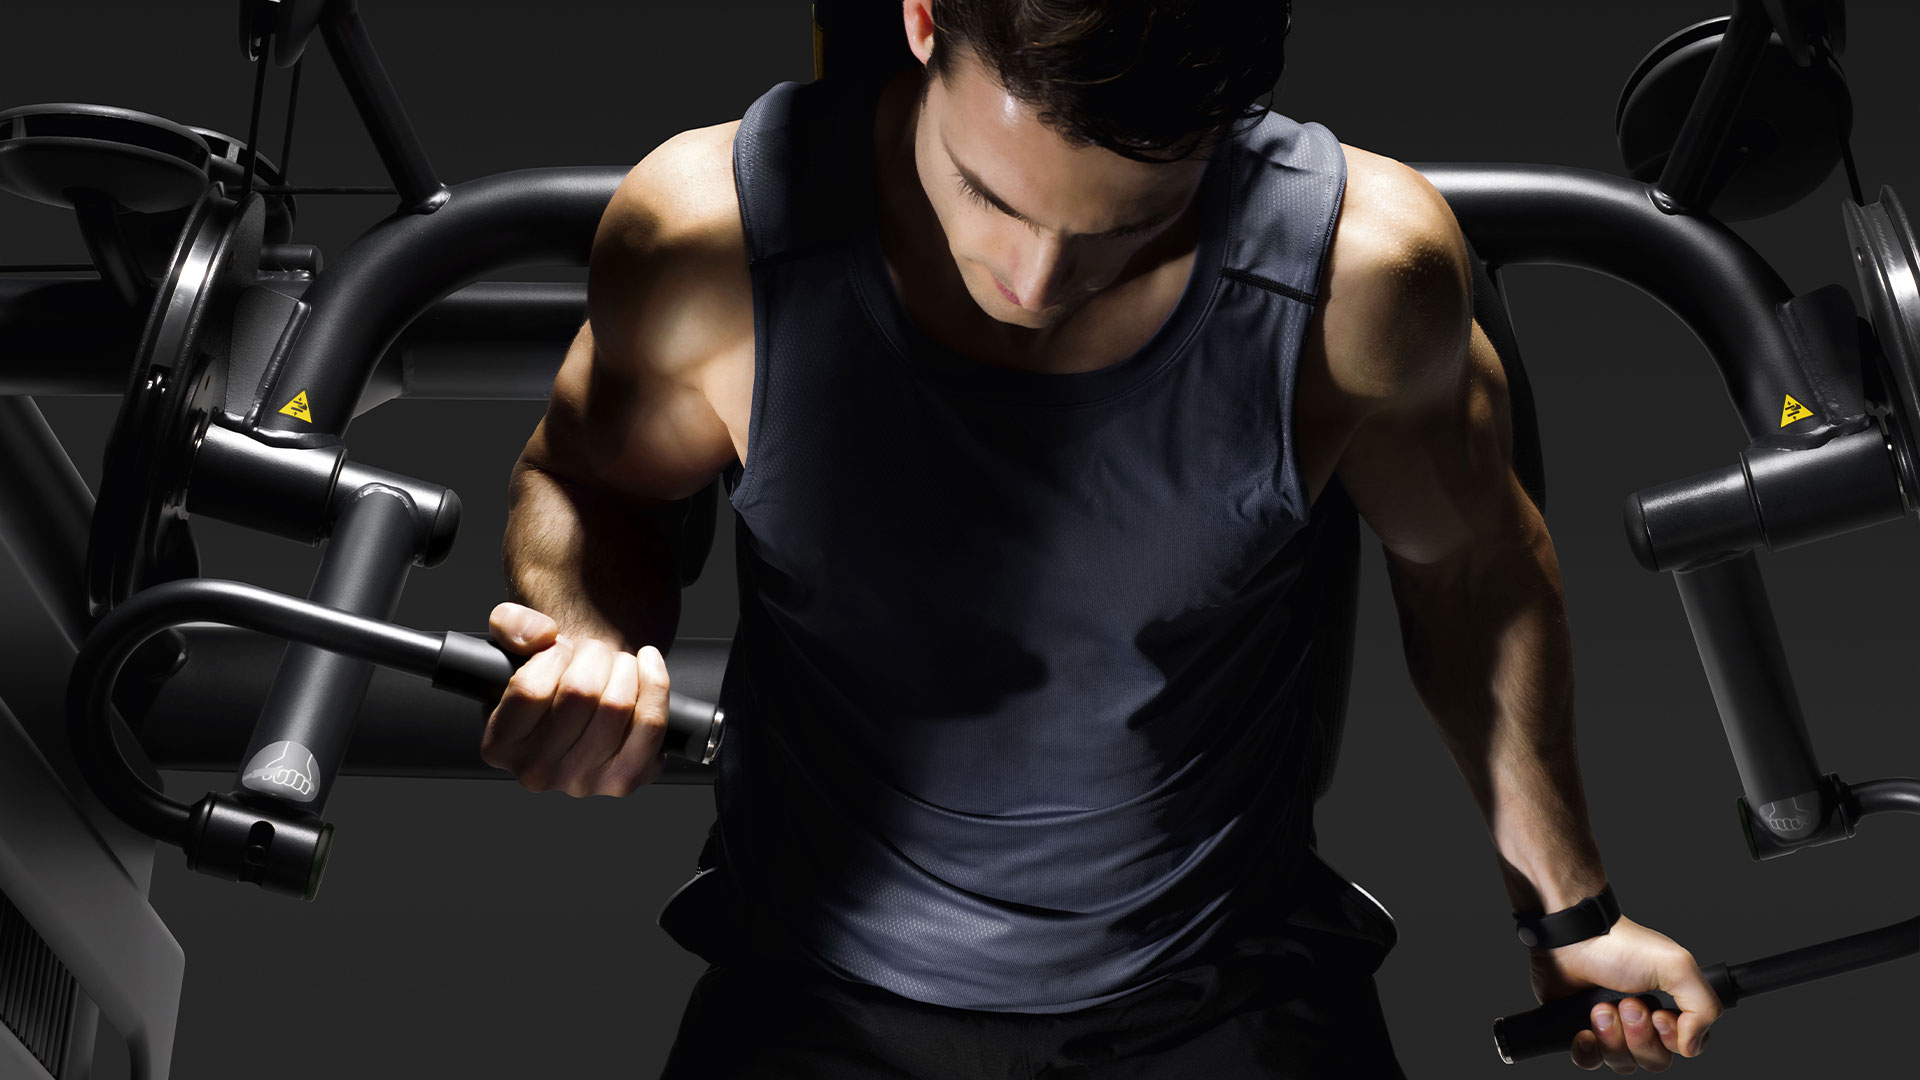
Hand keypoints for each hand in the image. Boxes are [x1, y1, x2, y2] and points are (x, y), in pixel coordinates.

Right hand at [481, 602, 671, 796]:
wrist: (585, 706)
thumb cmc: (549, 676)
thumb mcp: (512, 642)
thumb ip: (510, 624)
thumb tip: (540, 636)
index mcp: (499, 745)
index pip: (530, 689)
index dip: (554, 655)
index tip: (561, 648)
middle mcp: (536, 773)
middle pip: (580, 693)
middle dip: (594, 654)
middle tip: (594, 652)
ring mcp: (581, 782)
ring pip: (617, 705)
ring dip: (625, 666)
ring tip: (617, 662)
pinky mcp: (624, 781)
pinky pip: (651, 724)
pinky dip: (656, 684)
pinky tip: (647, 666)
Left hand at [1528, 914, 1722, 1072]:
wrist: (1568, 939)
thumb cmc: (1617, 945)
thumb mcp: (1676, 965)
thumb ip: (1704, 1006)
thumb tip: (1692, 1046)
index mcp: (1667, 1005)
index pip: (1684, 1047)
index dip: (1671, 1039)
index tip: (1658, 1016)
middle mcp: (1641, 1020)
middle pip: (1654, 1060)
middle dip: (1639, 1036)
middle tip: (1626, 1004)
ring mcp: (1611, 1027)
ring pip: (1623, 1063)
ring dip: (1612, 1038)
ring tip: (1600, 1008)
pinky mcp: (1581, 1031)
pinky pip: (1590, 1061)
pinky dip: (1588, 1051)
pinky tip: (1584, 1031)